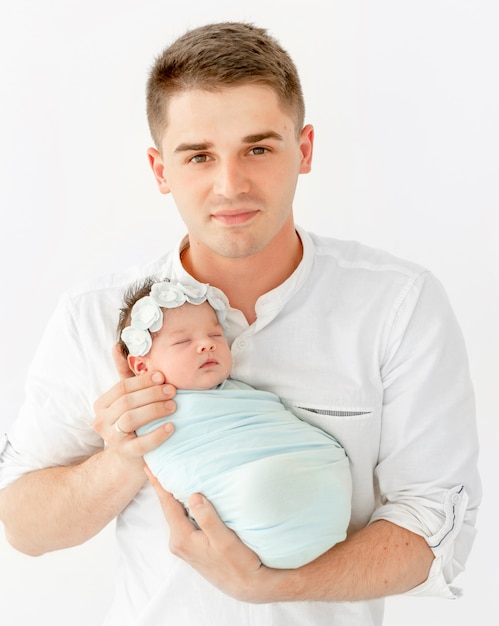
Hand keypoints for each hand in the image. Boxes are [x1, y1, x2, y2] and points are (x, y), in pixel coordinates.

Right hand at [93, 344, 176, 470]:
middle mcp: (101, 421)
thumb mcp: (127, 398)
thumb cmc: (132, 423)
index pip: (122, 387)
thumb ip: (125, 374)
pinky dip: (157, 434)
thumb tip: (118, 345)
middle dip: (152, 394)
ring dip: (155, 410)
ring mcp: (112, 439)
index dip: (143, 380)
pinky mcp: (125, 455)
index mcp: (102, 404)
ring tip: (173, 406)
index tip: (162, 376)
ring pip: (131, 419)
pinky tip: (171, 427)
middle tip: (173, 390)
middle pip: (127, 401)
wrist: (128, 460)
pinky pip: (142, 443)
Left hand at [145, 467, 275, 602]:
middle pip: (169, 507)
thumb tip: (193, 496)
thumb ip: (208, 518)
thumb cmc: (238, 563)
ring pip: (176, 513)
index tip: (149, 466)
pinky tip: (188, 496)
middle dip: (164, 486)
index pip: (167, 504)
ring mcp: (185, 545)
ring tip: (171, 474)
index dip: (159, 484)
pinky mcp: (193, 546)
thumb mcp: (224, 540)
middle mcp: (179, 542)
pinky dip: (183, 505)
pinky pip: (184, 519)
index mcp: (182, 538)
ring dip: (174, 495)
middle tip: (159, 464)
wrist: (247, 586)